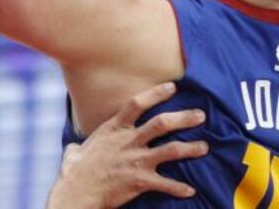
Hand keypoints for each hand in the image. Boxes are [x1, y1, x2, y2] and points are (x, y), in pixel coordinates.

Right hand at [46, 83, 207, 208]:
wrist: (77, 191)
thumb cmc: (75, 172)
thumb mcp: (75, 151)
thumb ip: (79, 146)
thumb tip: (74, 149)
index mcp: (115, 128)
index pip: (137, 103)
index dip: (156, 94)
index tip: (172, 87)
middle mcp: (129, 141)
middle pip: (162, 124)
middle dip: (183, 118)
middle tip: (201, 115)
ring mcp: (136, 161)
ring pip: (170, 150)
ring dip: (190, 148)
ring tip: (204, 147)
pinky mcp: (139, 181)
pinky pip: (165, 184)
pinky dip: (179, 187)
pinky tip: (190, 190)